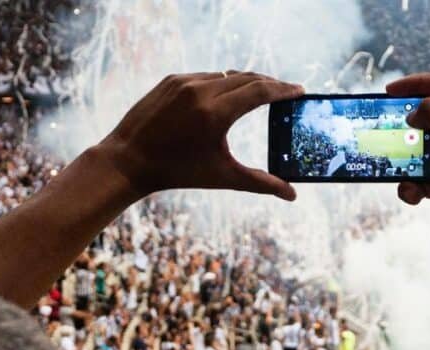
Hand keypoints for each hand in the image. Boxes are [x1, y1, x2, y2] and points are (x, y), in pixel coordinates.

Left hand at [99, 72, 303, 200]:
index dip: (284, 90)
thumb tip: (292, 194)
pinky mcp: (171, 79)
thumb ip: (260, 183)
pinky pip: (205, 77)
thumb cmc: (178, 172)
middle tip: (287, 93)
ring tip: (261, 94)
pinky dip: (220, 84)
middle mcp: (200, 91)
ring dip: (246, 83)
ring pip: (226, 76)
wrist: (129, 160)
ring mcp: (184, 82)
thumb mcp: (222, 177)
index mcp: (215, 113)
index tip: (300, 91)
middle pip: (248, 78)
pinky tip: (228, 95)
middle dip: (270, 85)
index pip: (260, 91)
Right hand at [386, 73, 429, 247]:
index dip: (416, 83)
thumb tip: (417, 111)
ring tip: (406, 177)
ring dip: (410, 163)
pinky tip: (417, 194)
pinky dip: (418, 184)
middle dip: (411, 129)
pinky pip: (429, 174)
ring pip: (426, 150)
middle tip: (392, 132)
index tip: (390, 91)